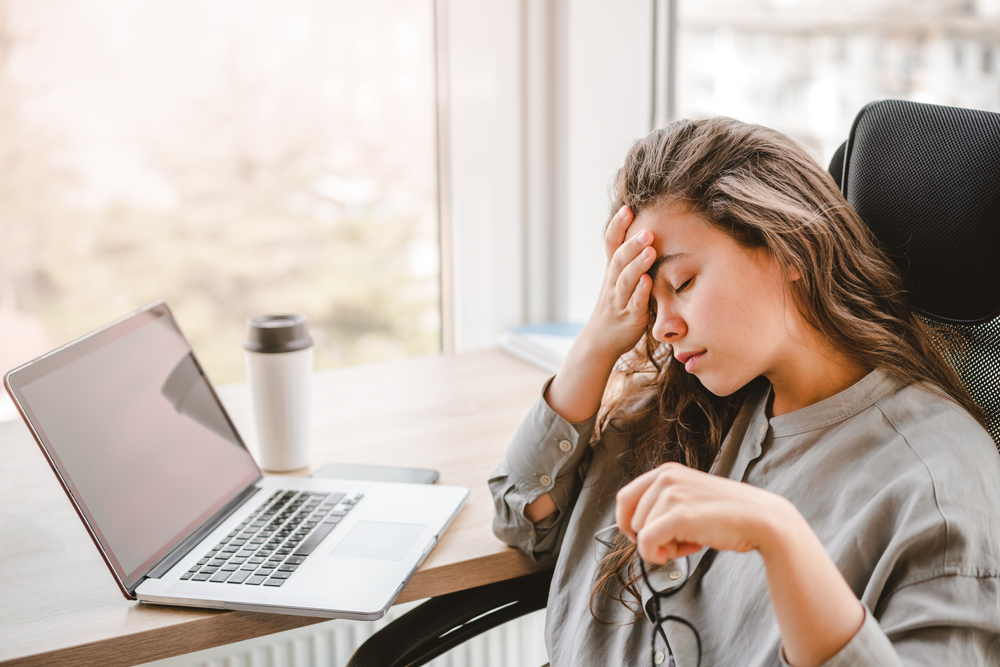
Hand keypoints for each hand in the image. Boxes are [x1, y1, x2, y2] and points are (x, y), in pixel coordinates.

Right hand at [578, 205, 655, 362]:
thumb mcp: (618, 282)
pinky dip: (640, 292)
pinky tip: (647, 281)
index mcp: (611, 272)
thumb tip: (646, 235)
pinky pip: (634, 303)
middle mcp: (612, 284)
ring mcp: (619, 301)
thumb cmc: (615, 308)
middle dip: (631, 244)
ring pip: (625, 280)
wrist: (599, 341)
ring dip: (637, 264)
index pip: (610, 245)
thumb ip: (629, 261)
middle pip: (618, 260)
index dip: (617, 226)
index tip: (627, 208)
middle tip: (647, 230)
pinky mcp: (629, 318)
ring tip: (650, 250)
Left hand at [615, 462, 788, 563]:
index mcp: (665, 471)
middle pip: (631, 520)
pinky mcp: (679, 514)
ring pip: (641, 534)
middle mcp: (665, 477)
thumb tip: (635, 529)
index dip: (628, 523)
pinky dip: (656, 555)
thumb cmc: (726, 513)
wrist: (760, 519)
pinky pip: (646, 543)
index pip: (624, 498)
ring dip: (663, 546)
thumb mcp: (688, 497)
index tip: (642, 536)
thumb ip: (662, 504)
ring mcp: (671, 494)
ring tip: (692, 540)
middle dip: (652, 538)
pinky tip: (684, 551)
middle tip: (680, 540)